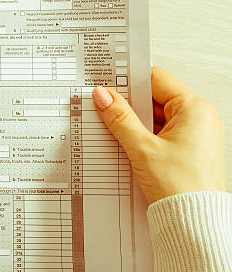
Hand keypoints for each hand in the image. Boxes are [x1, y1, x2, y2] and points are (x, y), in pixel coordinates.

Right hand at [91, 67, 225, 203]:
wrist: (194, 224)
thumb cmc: (182, 188)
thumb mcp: (142, 148)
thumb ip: (119, 118)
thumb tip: (104, 96)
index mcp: (195, 109)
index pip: (156, 79)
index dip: (130, 82)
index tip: (108, 86)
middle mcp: (200, 118)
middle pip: (156, 98)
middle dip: (131, 106)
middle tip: (108, 110)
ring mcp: (197, 134)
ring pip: (157, 116)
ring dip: (136, 123)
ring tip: (120, 134)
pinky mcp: (191, 149)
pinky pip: (163, 132)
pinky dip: (145, 136)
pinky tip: (131, 145)